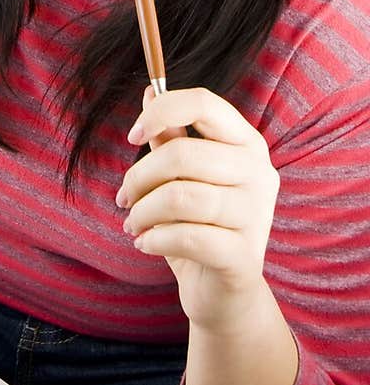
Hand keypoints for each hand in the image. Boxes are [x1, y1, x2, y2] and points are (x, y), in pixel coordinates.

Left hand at [115, 86, 280, 332]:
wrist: (222, 292)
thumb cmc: (199, 223)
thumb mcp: (182, 176)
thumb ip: (171, 135)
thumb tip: (150, 91)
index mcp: (247, 143)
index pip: (204, 103)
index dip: (161, 112)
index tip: (131, 135)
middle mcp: (260, 173)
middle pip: (183, 154)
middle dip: (139, 177)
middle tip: (124, 198)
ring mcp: (258, 215)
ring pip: (180, 196)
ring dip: (142, 211)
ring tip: (133, 223)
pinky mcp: (245, 255)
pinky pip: (186, 237)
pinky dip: (154, 239)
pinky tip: (145, 244)